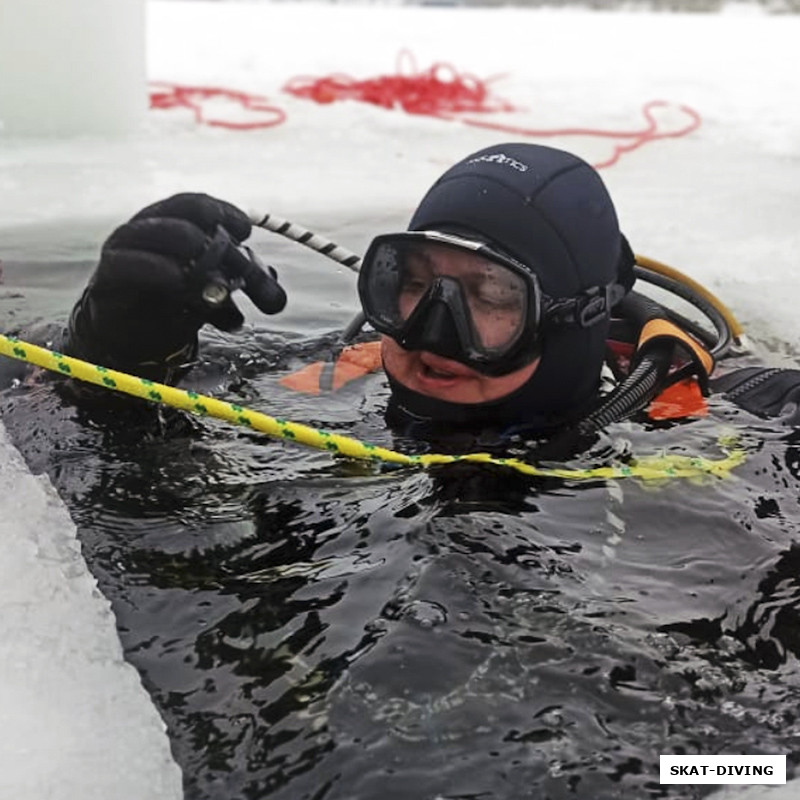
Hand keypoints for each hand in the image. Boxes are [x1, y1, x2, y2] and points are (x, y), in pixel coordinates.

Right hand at [67, 193, 286, 380]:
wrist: (133, 339)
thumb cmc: (174, 304)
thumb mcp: (217, 291)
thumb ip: (244, 286)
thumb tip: (276, 295)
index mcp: (171, 222)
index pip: (195, 204)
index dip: (223, 212)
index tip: (245, 231)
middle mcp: (146, 229)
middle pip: (187, 223)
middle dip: (223, 251)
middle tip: (244, 277)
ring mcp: (124, 251)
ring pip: (162, 235)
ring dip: (197, 261)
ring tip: (217, 288)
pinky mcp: (109, 278)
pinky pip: (132, 265)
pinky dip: (163, 273)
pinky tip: (183, 285)